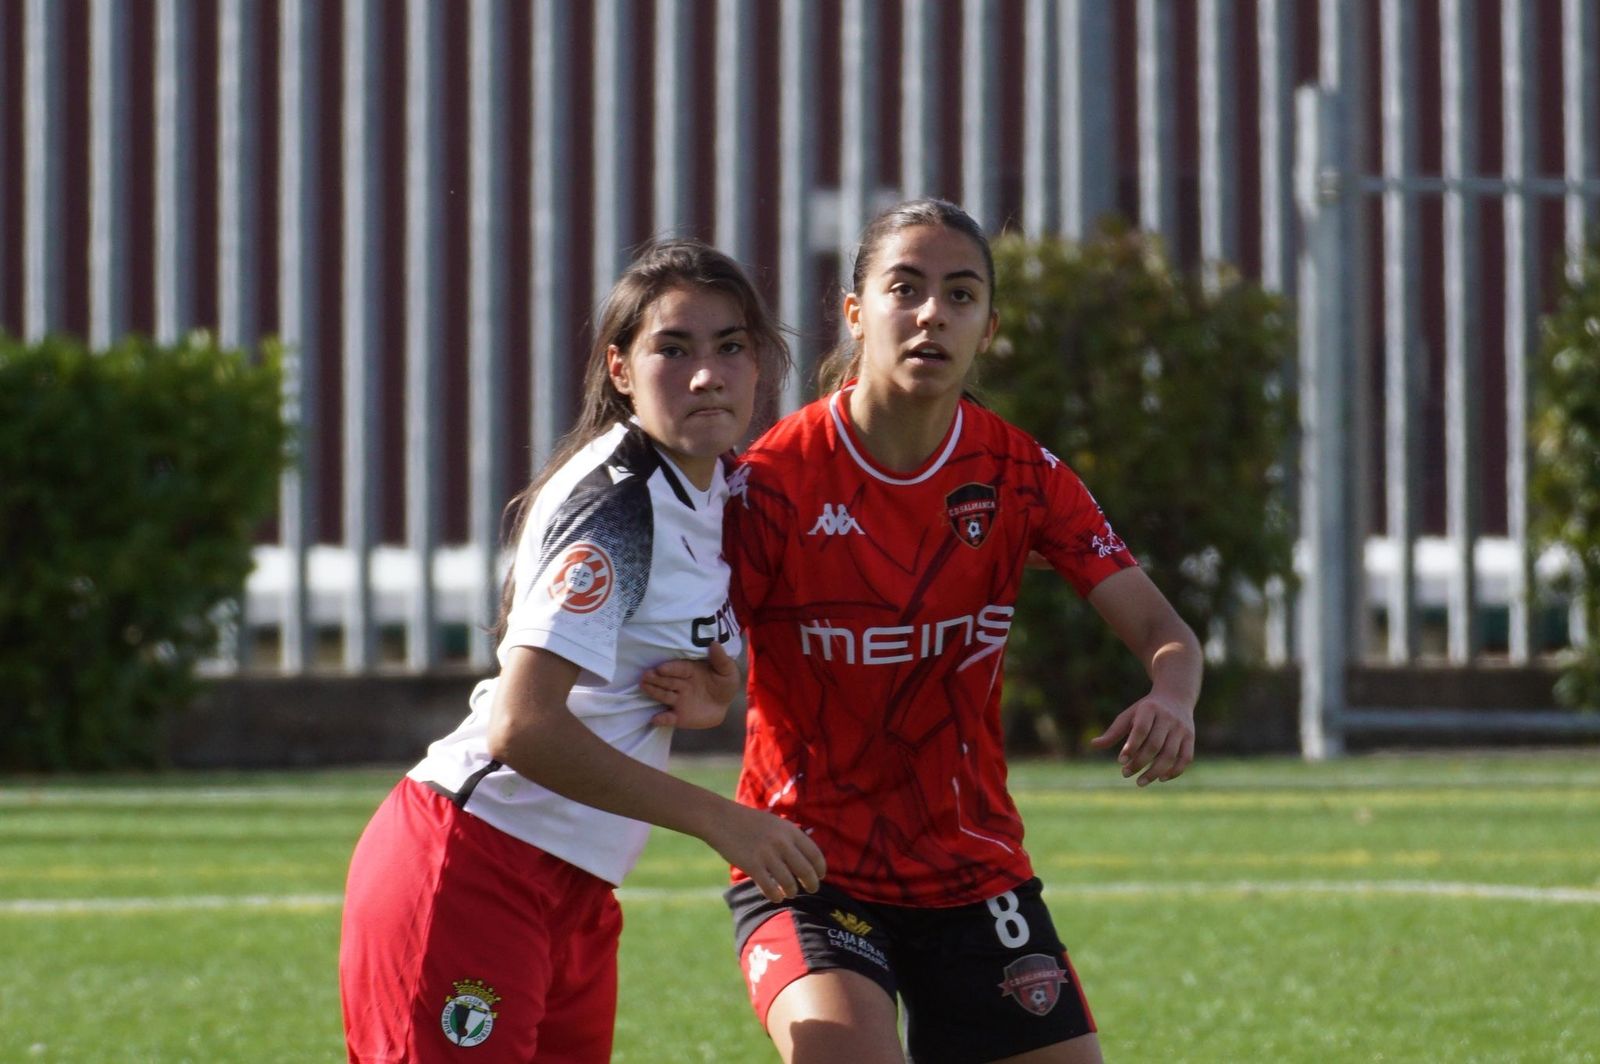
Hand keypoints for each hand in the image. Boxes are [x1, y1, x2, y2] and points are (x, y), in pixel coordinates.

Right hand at [641, 641, 739, 728]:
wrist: (724, 705)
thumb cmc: (724, 684)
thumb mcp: (728, 671)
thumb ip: (721, 659)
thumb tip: (714, 643)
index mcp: (689, 671)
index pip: (678, 669)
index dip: (670, 669)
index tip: (661, 668)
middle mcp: (680, 684)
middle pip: (667, 681)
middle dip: (656, 678)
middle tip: (645, 676)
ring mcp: (677, 700)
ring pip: (664, 695)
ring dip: (654, 692)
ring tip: (643, 686)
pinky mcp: (678, 716)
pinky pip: (669, 718)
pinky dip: (662, 719)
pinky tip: (655, 719)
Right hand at [707, 804, 826, 902]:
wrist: (721, 818)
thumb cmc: (749, 822)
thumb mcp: (775, 824)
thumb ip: (790, 838)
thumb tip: (806, 859)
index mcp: (790, 830)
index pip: (814, 854)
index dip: (820, 868)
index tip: (820, 876)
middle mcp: (781, 842)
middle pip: (805, 871)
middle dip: (811, 884)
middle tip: (811, 889)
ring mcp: (767, 854)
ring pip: (789, 883)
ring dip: (792, 891)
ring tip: (791, 893)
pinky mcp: (752, 865)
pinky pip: (770, 888)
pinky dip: (776, 896)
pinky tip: (776, 897)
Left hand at [1089, 692, 1194, 786]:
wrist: (1175, 697)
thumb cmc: (1145, 711)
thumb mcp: (1128, 716)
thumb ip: (1113, 732)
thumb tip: (1093, 745)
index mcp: (1150, 709)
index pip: (1141, 730)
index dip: (1131, 746)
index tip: (1120, 761)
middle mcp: (1168, 718)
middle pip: (1154, 745)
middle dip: (1139, 762)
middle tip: (1125, 773)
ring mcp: (1182, 728)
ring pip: (1170, 755)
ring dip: (1155, 771)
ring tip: (1140, 782)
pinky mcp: (1190, 738)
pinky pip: (1185, 758)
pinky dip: (1174, 771)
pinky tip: (1161, 778)